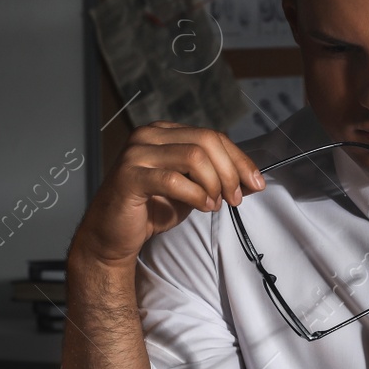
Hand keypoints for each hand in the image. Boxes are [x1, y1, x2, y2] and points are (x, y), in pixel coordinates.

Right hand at [72, 122, 263, 266]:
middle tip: (236, 198)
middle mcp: (148, 136)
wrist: (112, 235)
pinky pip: (174, 179)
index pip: (212, 136)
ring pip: (194, 156)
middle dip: (231, 171)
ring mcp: (136, 153)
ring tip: (214, 205)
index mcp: (164, 132)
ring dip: (214, 184)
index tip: (256, 182)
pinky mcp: (129, 176)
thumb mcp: (191, 188)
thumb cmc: (150, 209)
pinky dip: (196, 195)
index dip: (239, 159)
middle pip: (207, 141)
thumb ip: (215, 176)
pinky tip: (202, 207)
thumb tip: (251, 178)